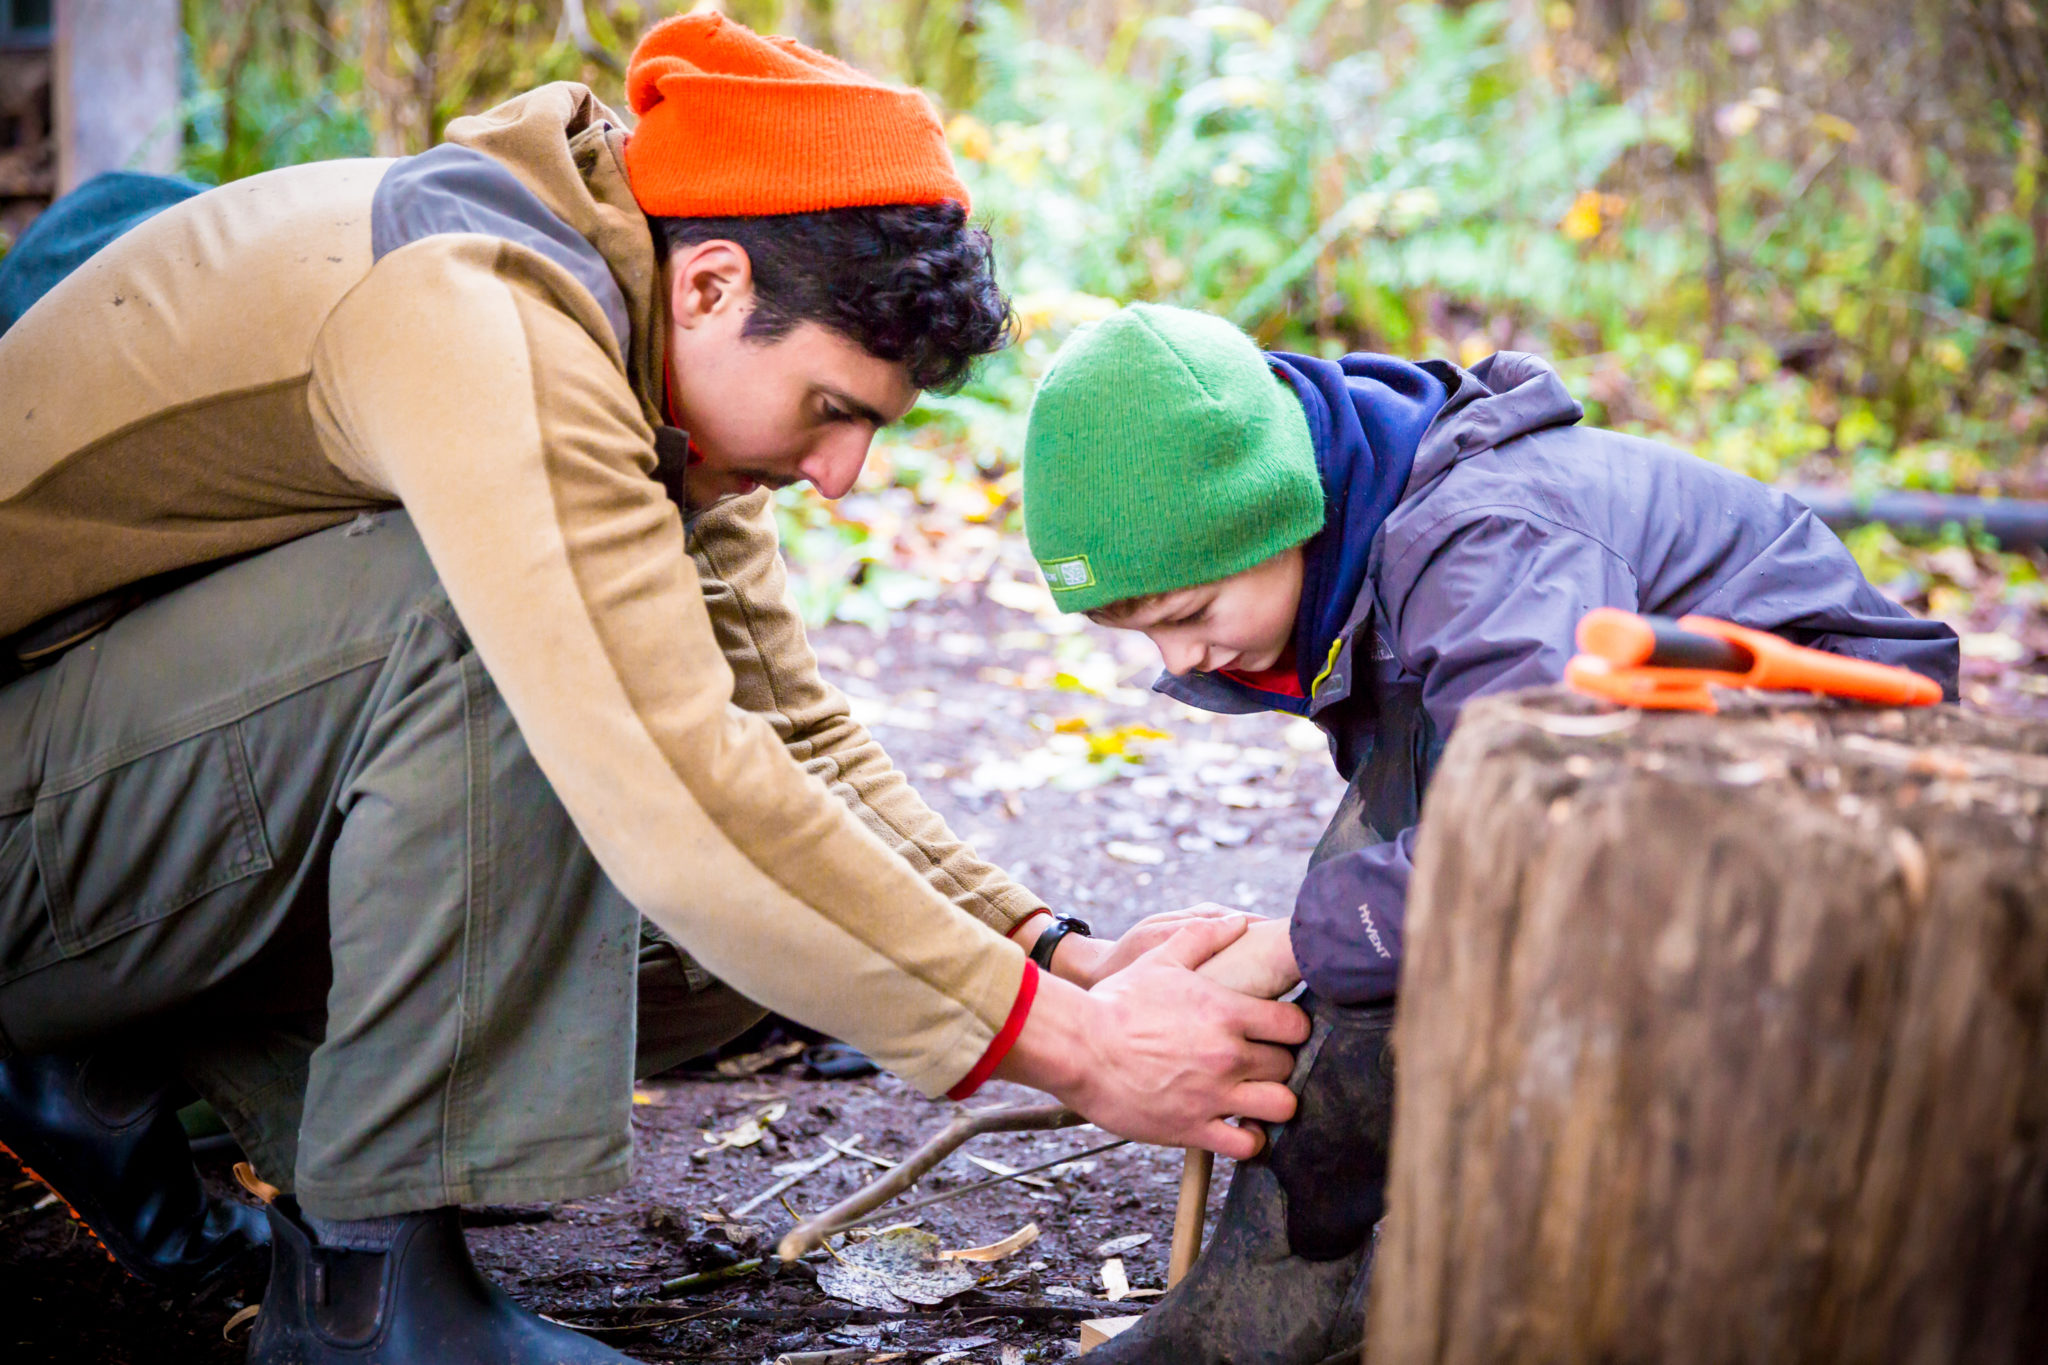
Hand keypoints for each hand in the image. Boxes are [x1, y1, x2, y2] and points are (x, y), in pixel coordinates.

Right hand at [993, 918, 1309, 1158]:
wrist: (1078, 1047)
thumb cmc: (1117, 1002)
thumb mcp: (1160, 958)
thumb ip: (1203, 937)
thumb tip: (1237, 921)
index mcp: (1227, 1013)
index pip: (1295, 1025)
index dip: (1293, 1028)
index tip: (1280, 1030)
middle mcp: (1228, 1056)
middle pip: (1289, 1066)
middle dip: (1280, 1063)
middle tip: (1263, 1062)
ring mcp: (1213, 1095)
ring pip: (1281, 1107)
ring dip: (1273, 1102)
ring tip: (1257, 1096)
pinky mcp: (1193, 1128)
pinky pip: (1246, 1146)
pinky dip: (1249, 1140)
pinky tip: (1237, 1126)